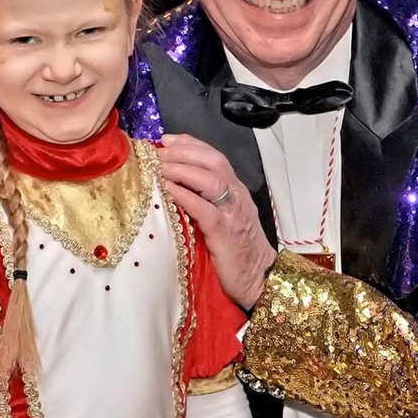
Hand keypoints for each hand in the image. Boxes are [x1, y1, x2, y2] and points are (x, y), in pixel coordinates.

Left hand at [159, 133, 276, 308]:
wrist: (259, 278)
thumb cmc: (236, 250)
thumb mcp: (223, 217)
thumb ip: (206, 199)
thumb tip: (174, 185)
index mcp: (235, 190)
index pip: (214, 156)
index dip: (190, 144)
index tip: (166, 139)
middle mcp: (236, 195)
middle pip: (214, 160)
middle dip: (184, 151)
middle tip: (158, 152)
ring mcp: (232, 212)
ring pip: (210, 179)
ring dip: (181, 169)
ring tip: (159, 166)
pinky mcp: (224, 231)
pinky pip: (203, 207)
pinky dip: (184, 194)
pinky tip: (167, 188)